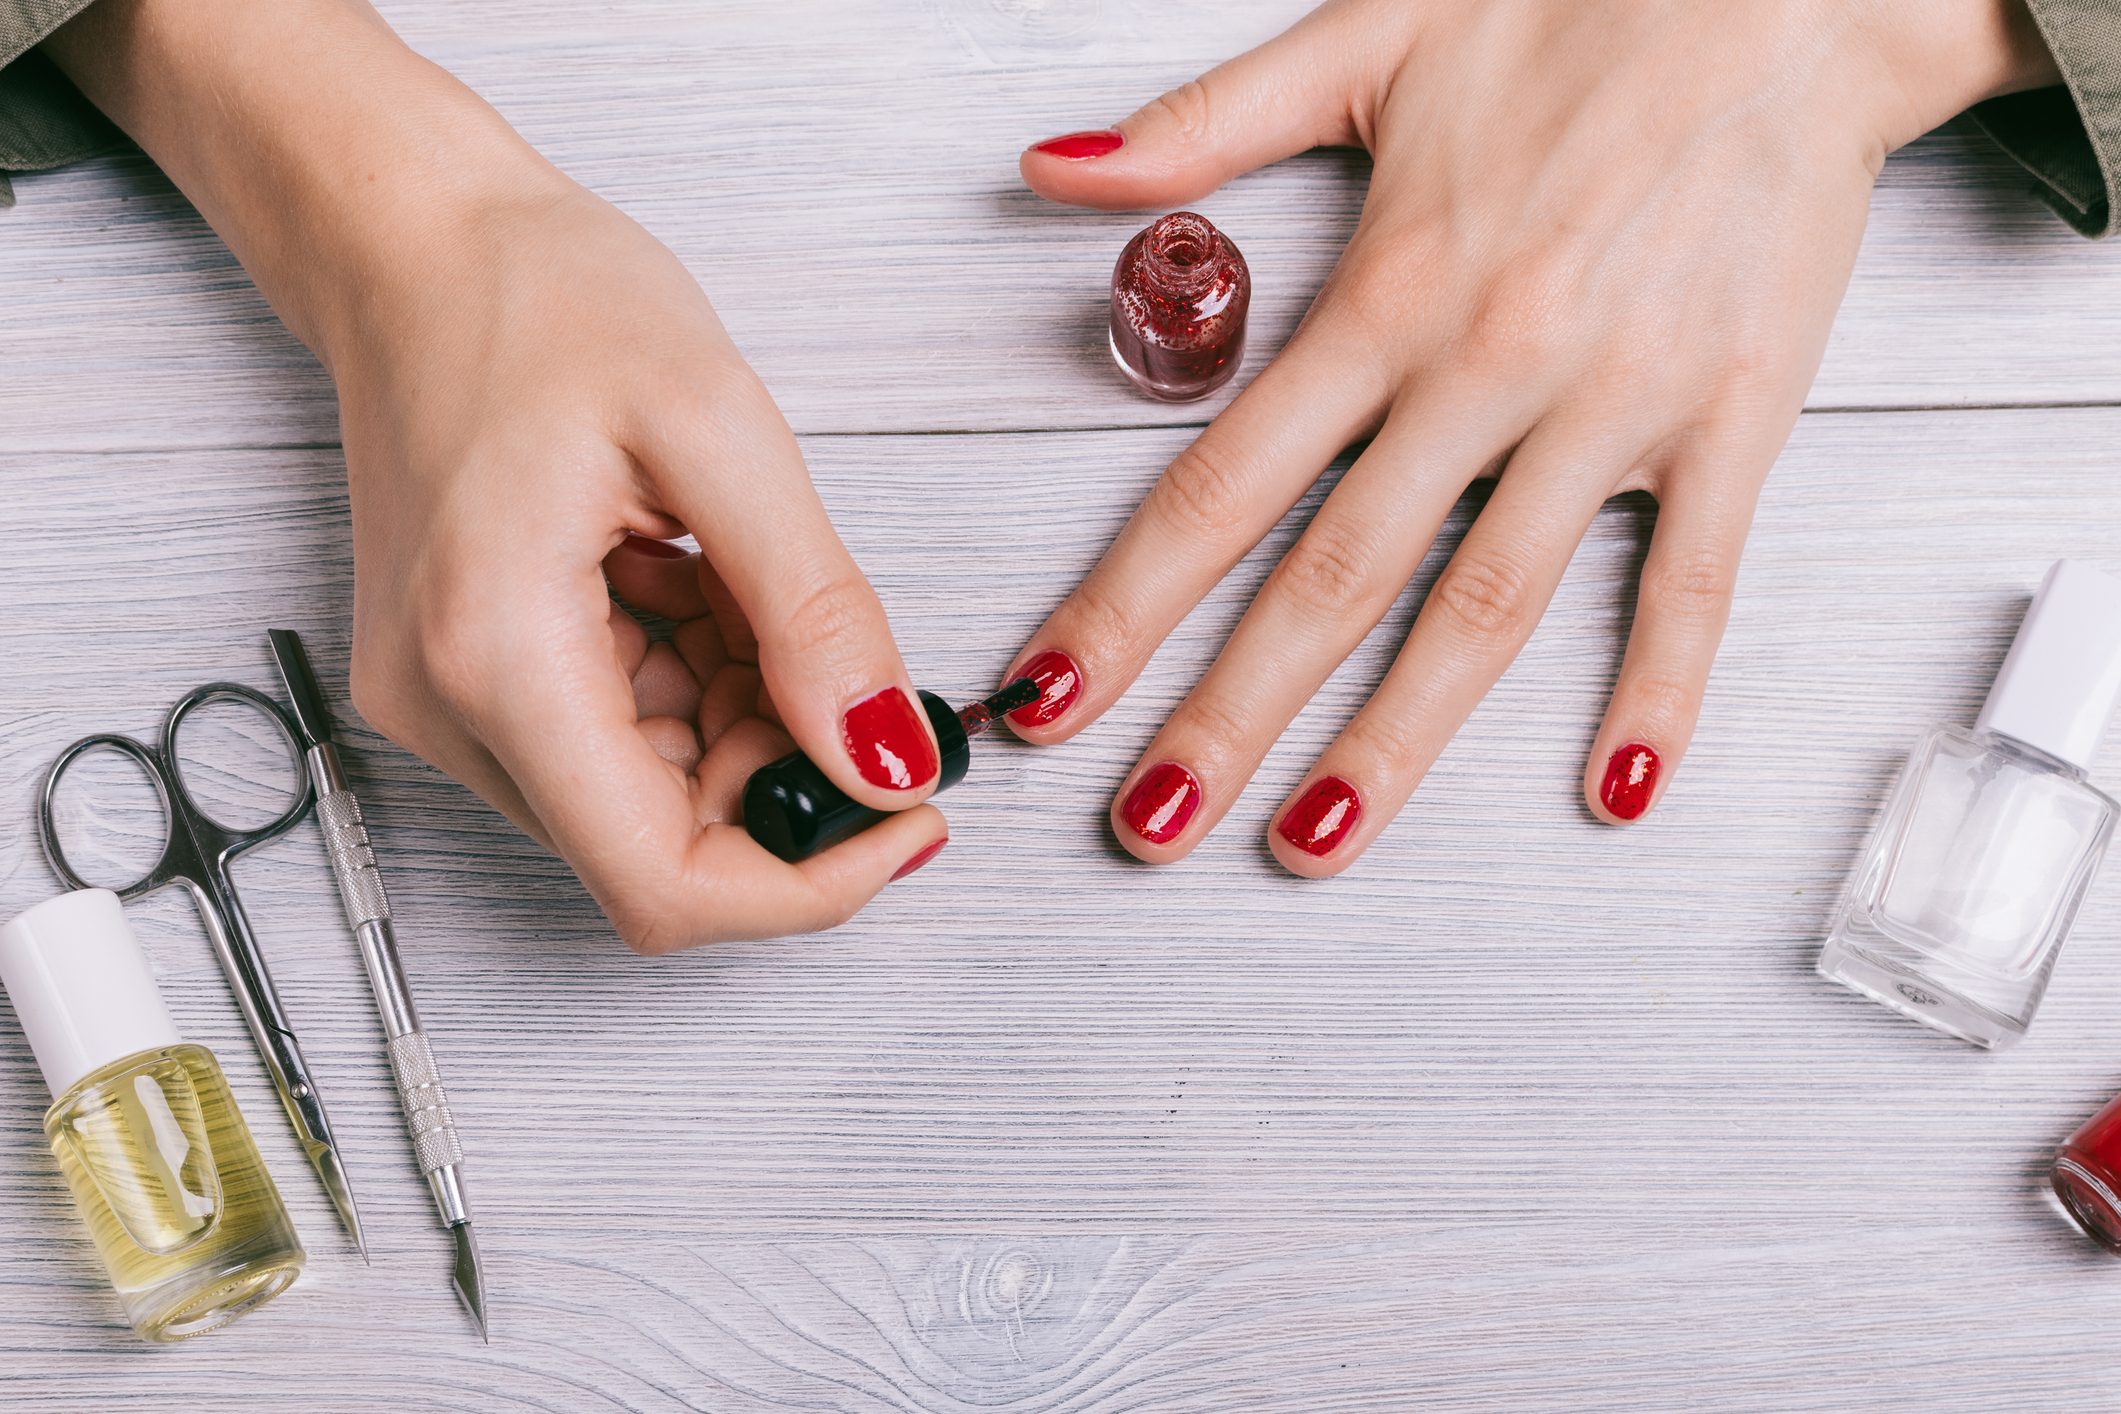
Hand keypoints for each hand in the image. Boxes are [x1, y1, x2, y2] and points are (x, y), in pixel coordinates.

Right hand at [47, 0, 946, 947]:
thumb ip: (814, 613)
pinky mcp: (465, 681)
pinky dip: (695, 690)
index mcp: (497, 657)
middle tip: (839, 654)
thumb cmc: (536, 297)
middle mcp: (449, 710)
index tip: (909, 819)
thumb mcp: (719, 429)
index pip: (664, 885)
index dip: (808, 884)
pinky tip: (701, 583)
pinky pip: (612, 743)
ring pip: (647, 799)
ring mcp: (446, 703)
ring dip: (742, 725)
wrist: (415, 243)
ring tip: (748, 578)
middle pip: (661, 848)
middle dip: (783, 776)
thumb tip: (888, 759)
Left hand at [1009, 0, 2056, 869]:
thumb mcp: (1371, 36)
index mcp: (1388, 291)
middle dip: (1225, 717)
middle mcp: (1487, 366)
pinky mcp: (1729, 422)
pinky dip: (1656, 687)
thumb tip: (1057, 169)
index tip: (1053, 695)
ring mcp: (1612, 406)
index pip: (1221, 486)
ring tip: (1318, 836)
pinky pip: (1691, 581)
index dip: (1123, 605)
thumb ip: (1205, 123)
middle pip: (1332, 580)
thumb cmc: (1587, 4)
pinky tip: (1616, 785)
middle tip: (1146, 822)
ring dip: (1396, 741)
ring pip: (1485, 608)